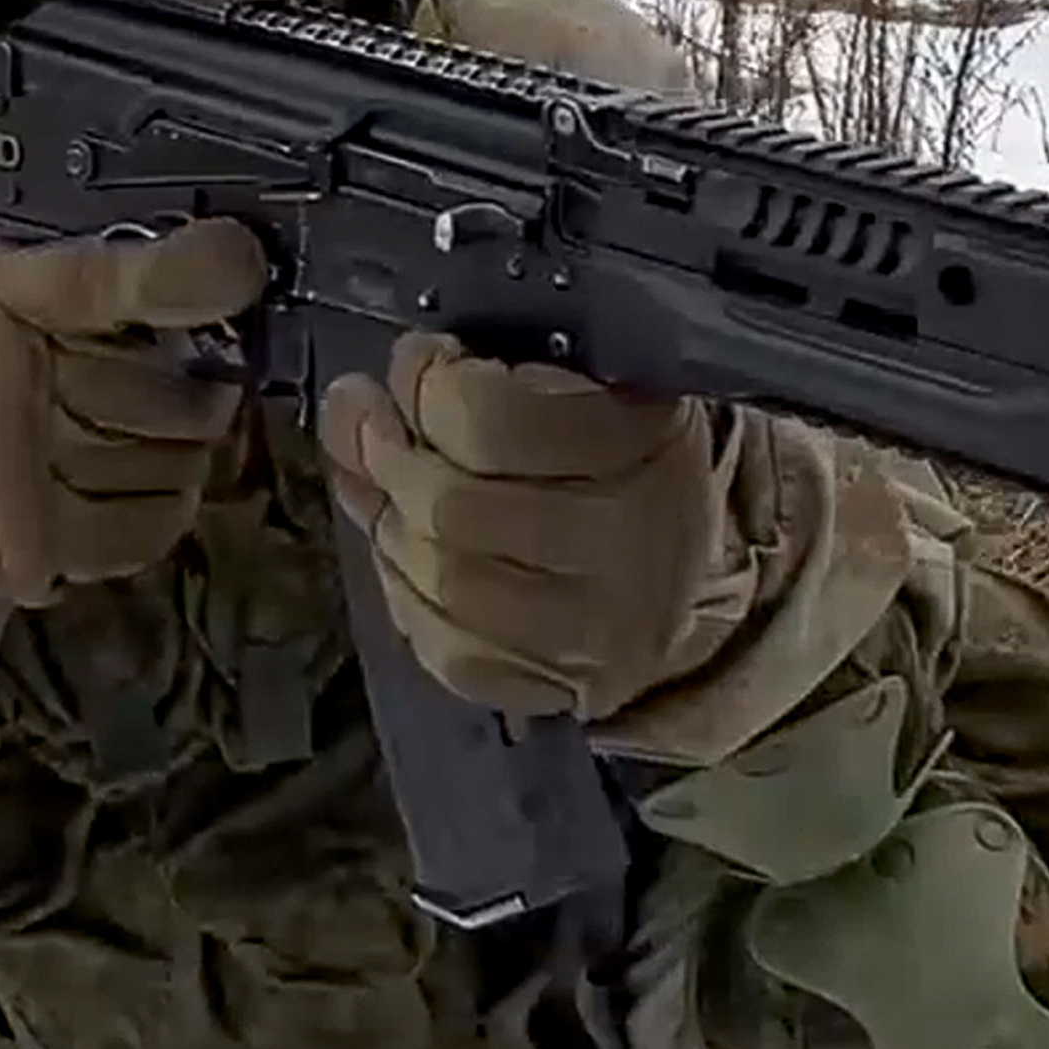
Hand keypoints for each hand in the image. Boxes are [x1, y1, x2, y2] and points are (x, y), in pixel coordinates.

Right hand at [0, 222, 269, 608]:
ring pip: (169, 461)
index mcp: (1, 302)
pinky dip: (163, 504)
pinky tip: (142, 480)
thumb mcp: (1, 288)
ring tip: (156, 432)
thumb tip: (228, 263)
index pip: (104, 284)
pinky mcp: (37, 551)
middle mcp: (11, 387)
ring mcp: (24, 477)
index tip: (240, 265)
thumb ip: (101, 277)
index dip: (187, 274)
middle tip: (187, 376)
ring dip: (183, 449)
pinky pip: (146, 526)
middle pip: (165, 390)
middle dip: (192, 385)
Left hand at [318, 333, 753, 721]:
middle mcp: (622, 546)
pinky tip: (412, 556)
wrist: (698, 573)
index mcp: (639, 445)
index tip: (419, 363)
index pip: (491, 422)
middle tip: (376, 427)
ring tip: (393, 491)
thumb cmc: (630, 459)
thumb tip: (350, 404)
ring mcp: (590, 629)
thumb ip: (469, 384)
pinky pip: (446, 648)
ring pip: (440, 580)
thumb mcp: (584, 387)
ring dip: (391, 526)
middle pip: (451, 507)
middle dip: (389, 457)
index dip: (428, 386)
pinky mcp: (560, 685)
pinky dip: (408, 595)